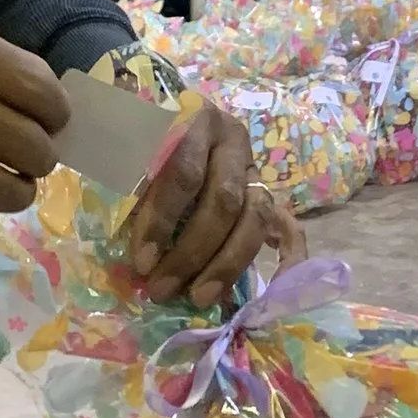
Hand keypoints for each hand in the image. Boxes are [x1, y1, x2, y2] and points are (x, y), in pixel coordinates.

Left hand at [118, 100, 296, 305]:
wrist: (164, 119)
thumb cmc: (138, 142)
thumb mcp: (129, 153)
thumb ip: (132, 192)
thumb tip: (138, 256)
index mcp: (196, 121)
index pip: (184, 174)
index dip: (163, 221)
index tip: (142, 262)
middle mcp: (232, 141)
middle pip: (223, 201)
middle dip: (193, 253)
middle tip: (163, 289)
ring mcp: (253, 167)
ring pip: (254, 217)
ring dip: (227, 264)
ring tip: (199, 297)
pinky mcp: (265, 191)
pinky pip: (287, 225)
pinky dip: (288, 256)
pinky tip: (279, 280)